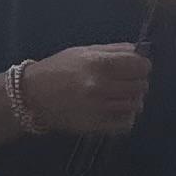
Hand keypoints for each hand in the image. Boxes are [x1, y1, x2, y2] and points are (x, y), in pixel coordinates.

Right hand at [24, 42, 149, 137]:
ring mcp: (99, 108)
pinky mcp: (96, 125)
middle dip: (138, 82)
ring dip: (133, 100)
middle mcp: (101, 86)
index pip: (140, 66)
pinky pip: (126, 124)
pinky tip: (117, 110)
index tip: (136, 67)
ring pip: (136, 105)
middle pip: (141, 86)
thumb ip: (112, 50)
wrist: (32, 95)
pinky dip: (127, 117)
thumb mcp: (83, 51)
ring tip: (121, 96)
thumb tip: (137, 51)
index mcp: (99, 64)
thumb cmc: (58, 69)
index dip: (142, 66)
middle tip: (127, 82)